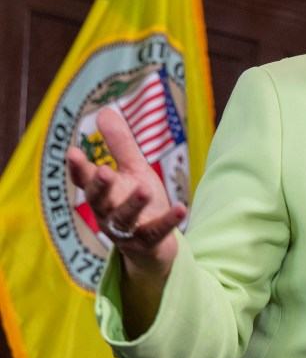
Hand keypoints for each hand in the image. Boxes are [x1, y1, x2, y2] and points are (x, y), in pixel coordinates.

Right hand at [65, 107, 184, 276]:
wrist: (153, 246)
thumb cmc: (138, 203)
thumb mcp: (132, 170)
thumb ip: (120, 144)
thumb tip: (105, 110)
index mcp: (102, 194)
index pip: (84, 181)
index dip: (78, 168)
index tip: (72, 152)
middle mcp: (108, 214)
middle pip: (99, 201)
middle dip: (100, 187)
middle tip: (104, 171)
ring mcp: (127, 231)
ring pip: (124, 219)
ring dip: (133, 205)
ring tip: (144, 189)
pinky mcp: (148, 242)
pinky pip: (156, 232)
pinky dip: (168, 221)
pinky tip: (181, 208)